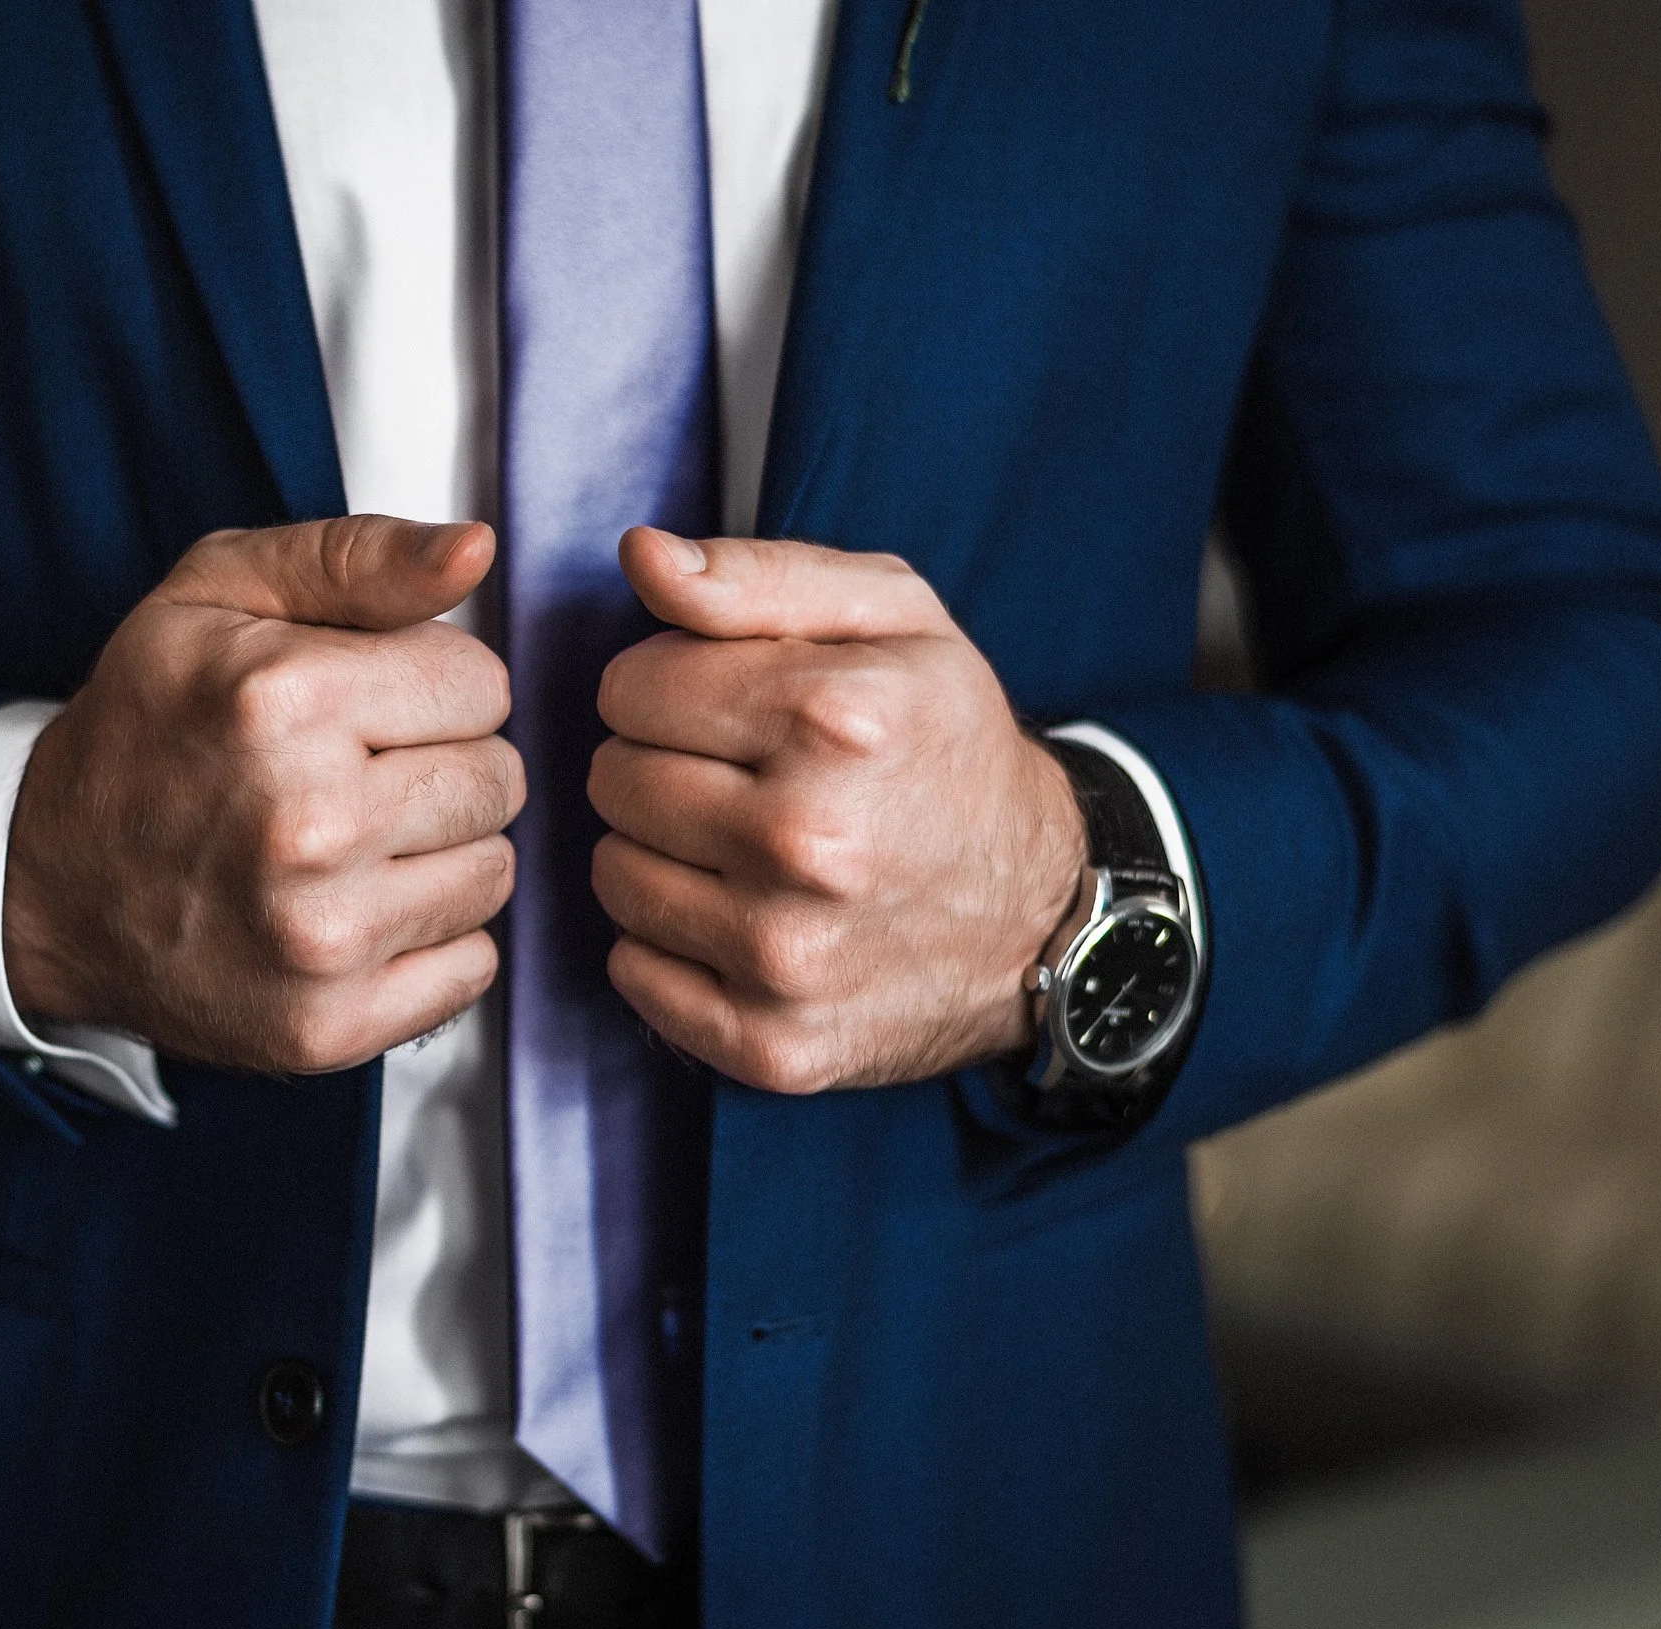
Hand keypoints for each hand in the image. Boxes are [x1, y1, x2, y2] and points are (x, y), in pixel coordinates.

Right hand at [2, 516, 521, 1074]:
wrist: (42, 884)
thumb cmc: (144, 727)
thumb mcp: (221, 593)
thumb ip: (361, 556)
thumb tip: (477, 549)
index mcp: (284, 700)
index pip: (482, 685)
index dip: (431, 686)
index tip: (367, 705)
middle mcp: (307, 824)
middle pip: (498, 780)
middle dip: (442, 766)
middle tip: (358, 775)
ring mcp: (319, 937)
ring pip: (493, 874)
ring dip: (440, 855)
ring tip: (353, 844)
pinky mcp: (328, 1024)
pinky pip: (473, 967)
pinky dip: (430, 942)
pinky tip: (355, 911)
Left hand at [588, 529, 1084, 1094]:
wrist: (1047, 913)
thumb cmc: (951, 747)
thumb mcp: (892, 619)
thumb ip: (755, 576)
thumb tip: (641, 555)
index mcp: (835, 720)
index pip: (628, 689)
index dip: (665, 688)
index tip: (723, 709)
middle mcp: (809, 841)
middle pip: (613, 781)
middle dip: (658, 766)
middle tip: (733, 778)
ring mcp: (788, 953)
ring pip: (613, 877)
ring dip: (656, 855)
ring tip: (735, 846)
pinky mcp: (773, 1041)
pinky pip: (634, 974)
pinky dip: (666, 945)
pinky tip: (735, 917)